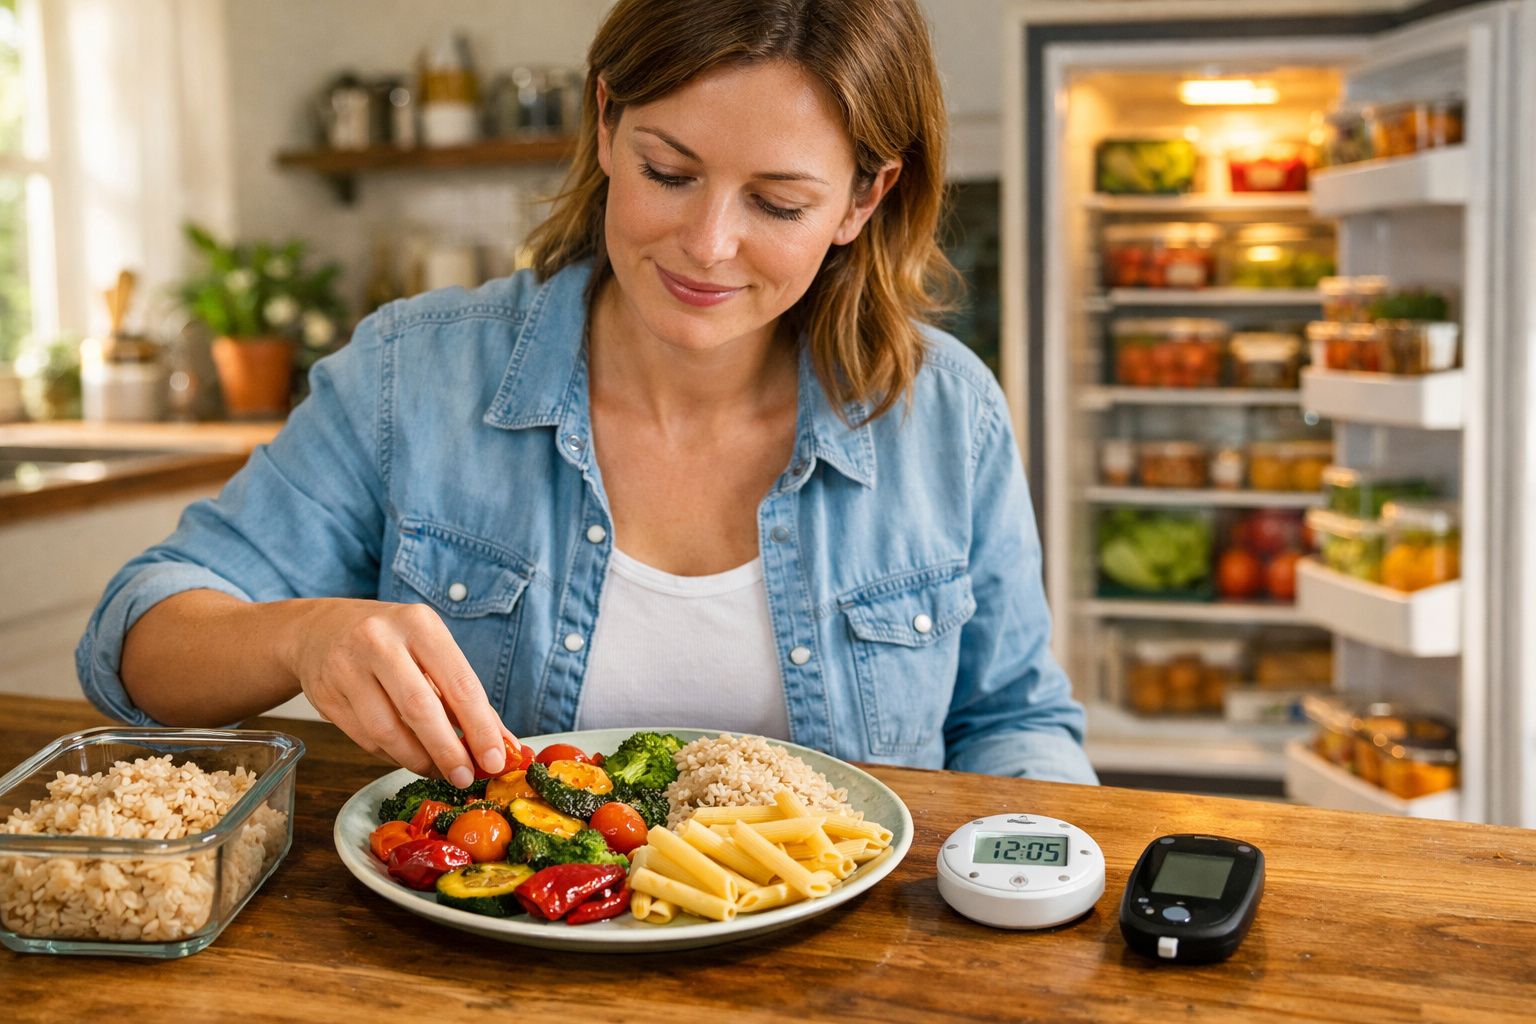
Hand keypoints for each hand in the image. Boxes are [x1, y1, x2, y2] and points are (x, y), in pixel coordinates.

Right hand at [282, 599, 515, 786]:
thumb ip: (465, 697)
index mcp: (419, 624)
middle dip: (448, 751)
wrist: (319, 629)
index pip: (459, 683)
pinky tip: (409, 757)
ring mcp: (346, 668)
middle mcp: (379, 641)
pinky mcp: (325, 696)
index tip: (495, 760)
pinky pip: (366, 739)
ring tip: (439, 771)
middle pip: (420, 708)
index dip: (480, 727)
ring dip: (419, 760)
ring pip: (388, 731)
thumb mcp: (431, 651)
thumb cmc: (392, 642)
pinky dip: (393, 756)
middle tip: (465, 777)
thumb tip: (504, 745)